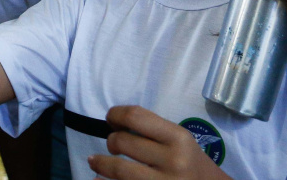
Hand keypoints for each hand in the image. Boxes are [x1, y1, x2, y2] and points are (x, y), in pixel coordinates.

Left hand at [87, 106, 231, 179]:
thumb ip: (153, 132)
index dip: (116, 114)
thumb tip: (115, 124)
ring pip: (118, 168)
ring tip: (94, 161)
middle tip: (112, 144)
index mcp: (178, 138)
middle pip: (122, 142)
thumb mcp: (180, 141)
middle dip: (111, 141)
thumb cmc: (192, 164)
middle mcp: (172, 160)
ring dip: (100, 163)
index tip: (111, 119)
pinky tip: (98, 179)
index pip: (136, 116)